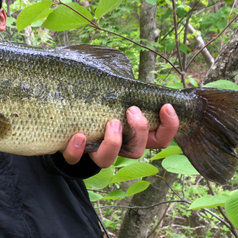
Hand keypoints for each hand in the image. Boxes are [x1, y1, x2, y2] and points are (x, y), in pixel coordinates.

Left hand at [62, 104, 178, 167]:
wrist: (68, 128)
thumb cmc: (100, 109)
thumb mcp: (117, 100)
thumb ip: (128, 93)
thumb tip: (133, 77)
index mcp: (133, 136)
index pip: (160, 139)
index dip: (169, 127)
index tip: (166, 106)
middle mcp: (117, 148)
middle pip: (137, 150)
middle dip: (139, 130)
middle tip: (131, 109)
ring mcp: (95, 152)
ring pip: (108, 160)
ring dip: (113, 142)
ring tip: (112, 122)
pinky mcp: (74, 154)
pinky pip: (74, 158)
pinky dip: (77, 149)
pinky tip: (79, 135)